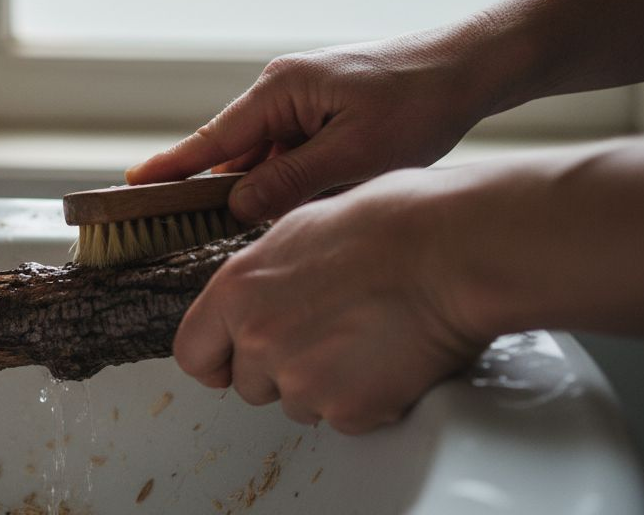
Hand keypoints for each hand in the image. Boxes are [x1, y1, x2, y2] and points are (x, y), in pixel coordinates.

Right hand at [126, 32, 494, 222]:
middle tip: (185, 233)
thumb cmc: (419, 102)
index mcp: (280, 91)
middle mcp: (282, 91)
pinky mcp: (323, 113)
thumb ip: (291, 182)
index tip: (131, 187)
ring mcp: (302, 102)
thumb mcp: (354, 154)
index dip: (171, 168)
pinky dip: (288, 182)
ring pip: (264, 158)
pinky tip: (299, 210)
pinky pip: (289, 154)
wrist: (469, 69)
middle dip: (217, 193)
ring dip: (262, 192)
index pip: (212, 139)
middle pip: (234, 153)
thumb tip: (239, 206)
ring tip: (258, 229)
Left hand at [173, 168, 485, 433]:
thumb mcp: (298, 230)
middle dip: (281, 369)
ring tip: (365, 337)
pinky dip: (366, 398)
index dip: (214, 361)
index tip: (230, 363)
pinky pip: (345, 417)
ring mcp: (301, 381)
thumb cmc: (388, 225)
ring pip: (298, 403)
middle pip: (249, 384)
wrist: (450, 252)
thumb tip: (258, 294)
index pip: (192, 352)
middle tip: (327, 334)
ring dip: (324, 384)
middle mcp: (259, 340)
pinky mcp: (348, 410)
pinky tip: (389, 355)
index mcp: (237, 291)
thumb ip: (263, 275)